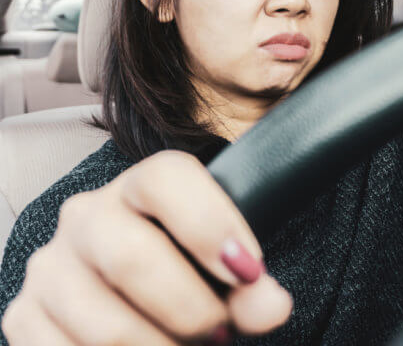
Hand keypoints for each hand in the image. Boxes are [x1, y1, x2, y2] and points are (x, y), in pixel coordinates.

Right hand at [1, 150, 291, 344]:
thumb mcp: (225, 265)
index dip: (212, 225)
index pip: (166, 179)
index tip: (250, 272)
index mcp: (142, 184)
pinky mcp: (24, 317)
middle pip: (133, 258)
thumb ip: (252, 285)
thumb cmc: (187, 267)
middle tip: (220, 332)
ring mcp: (50, 267)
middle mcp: (86, 216)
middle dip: (191, 310)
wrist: (128, 284)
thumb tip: (270, 305)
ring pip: (107, 327)